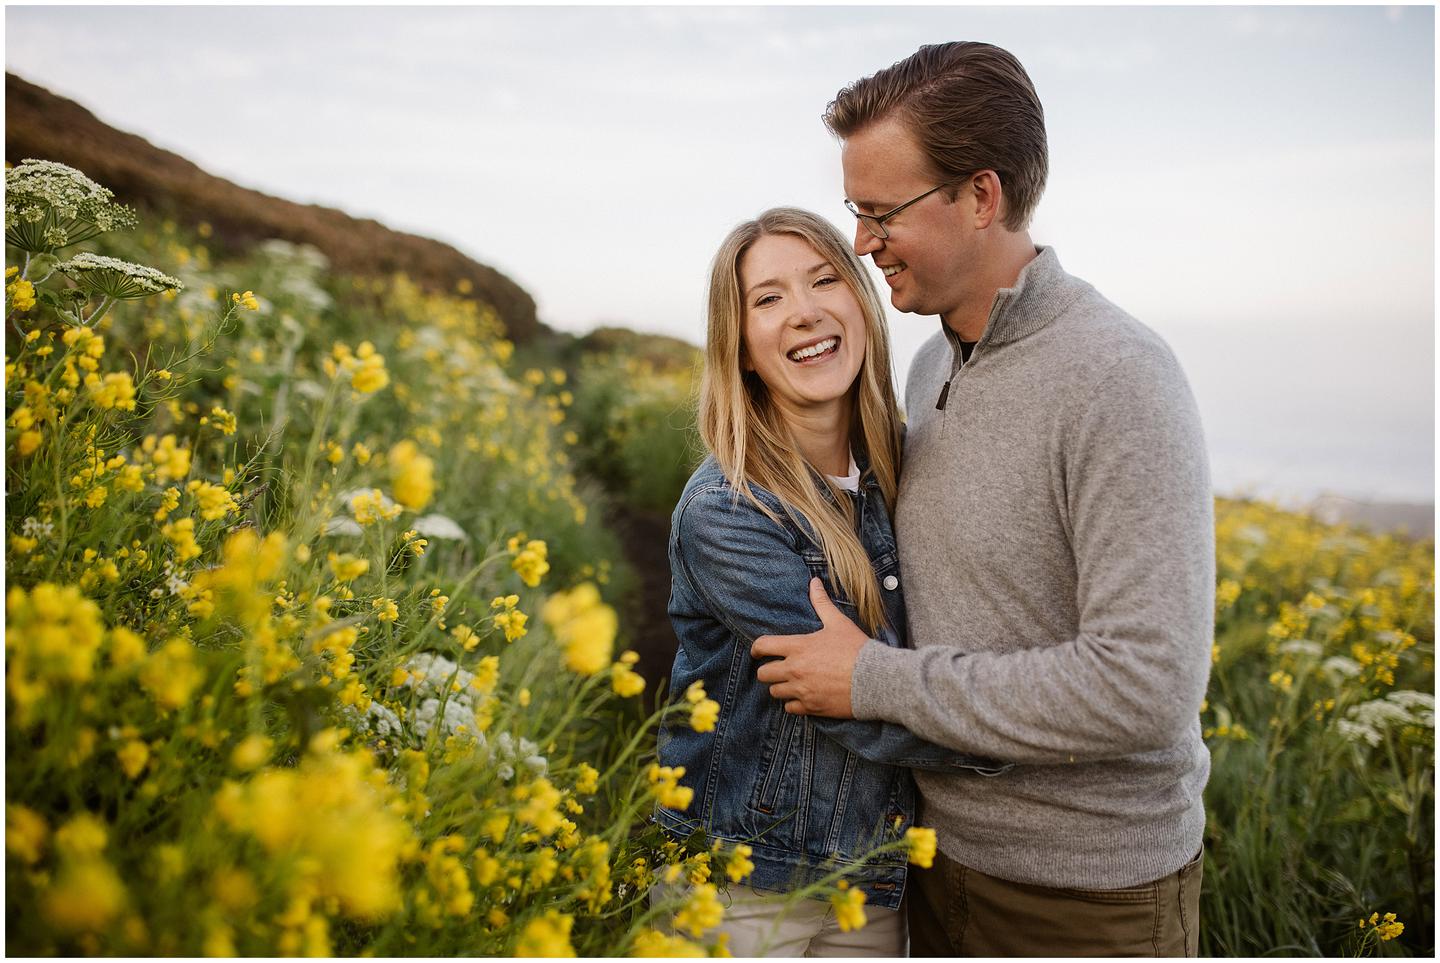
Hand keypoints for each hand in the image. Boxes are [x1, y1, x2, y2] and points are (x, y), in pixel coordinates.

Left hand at [752, 577, 869, 717]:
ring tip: (791, 682)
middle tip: (776, 668)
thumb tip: (814, 582)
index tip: (757, 651)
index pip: (763, 646)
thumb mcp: (838, 623)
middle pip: (763, 674)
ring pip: (774, 692)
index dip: (756, 648)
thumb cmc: (856, 649)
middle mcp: (795, 670)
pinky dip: (794, 703)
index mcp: (798, 647)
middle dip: (767, 670)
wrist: (875, 679)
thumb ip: (822, 603)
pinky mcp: (811, 707)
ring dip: (780, 687)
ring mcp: (802, 690)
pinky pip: (790, 708)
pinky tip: (803, 696)